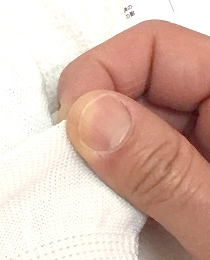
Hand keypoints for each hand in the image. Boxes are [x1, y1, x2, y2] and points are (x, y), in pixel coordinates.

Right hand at [58, 20, 209, 259]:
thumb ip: (163, 172)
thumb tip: (91, 118)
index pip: (154, 50)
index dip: (100, 77)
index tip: (67, 130)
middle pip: (134, 84)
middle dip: (88, 120)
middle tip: (64, 170)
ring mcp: (200, 151)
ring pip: (126, 125)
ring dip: (93, 155)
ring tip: (80, 197)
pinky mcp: (185, 180)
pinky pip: (131, 162)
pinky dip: (105, 180)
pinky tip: (99, 209)